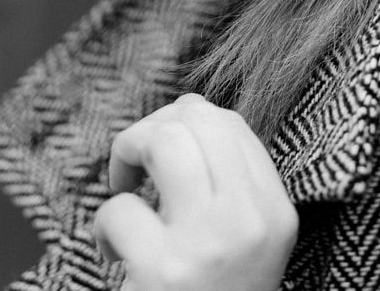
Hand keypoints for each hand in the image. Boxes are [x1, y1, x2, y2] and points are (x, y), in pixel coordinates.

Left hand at [93, 93, 297, 290]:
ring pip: (165, 140)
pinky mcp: (167, 271)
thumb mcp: (238, 239)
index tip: (162, 158)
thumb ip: (222, 178)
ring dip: (127, 157)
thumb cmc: (210, 290)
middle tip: (135, 171)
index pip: (229, 124)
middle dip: (149, 131)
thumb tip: (189, 107)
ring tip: (124, 194)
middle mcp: (251, 224)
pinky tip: (115, 257)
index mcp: (275, 213)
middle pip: (196, 119)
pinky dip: (104, 229)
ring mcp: (211, 246)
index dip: (182, 124)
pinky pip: (120, 209)